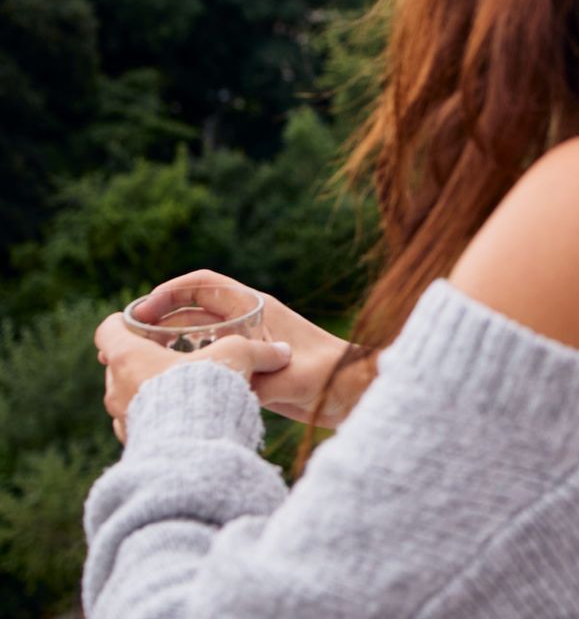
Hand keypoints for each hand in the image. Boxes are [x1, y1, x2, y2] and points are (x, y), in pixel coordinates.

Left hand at [95, 314, 290, 442]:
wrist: (191, 448)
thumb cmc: (207, 392)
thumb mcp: (237, 356)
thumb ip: (259, 350)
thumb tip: (283, 352)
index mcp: (129, 356)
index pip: (109, 328)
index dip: (129, 321)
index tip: (150, 322)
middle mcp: (115, 386)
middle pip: (120, 361)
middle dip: (146, 357)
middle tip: (177, 356)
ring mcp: (121, 417)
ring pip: (129, 394)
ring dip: (151, 389)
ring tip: (184, 391)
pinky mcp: (132, 442)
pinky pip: (139, 423)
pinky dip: (157, 418)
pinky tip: (185, 419)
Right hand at [123, 271, 369, 427]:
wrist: (356, 392)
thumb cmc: (332, 378)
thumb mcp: (294, 378)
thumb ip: (259, 380)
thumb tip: (222, 389)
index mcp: (258, 309)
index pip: (205, 284)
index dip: (170, 292)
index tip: (140, 311)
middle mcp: (248, 322)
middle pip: (192, 308)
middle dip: (157, 319)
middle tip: (123, 339)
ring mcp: (247, 344)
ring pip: (196, 335)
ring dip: (166, 342)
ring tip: (134, 361)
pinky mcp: (248, 368)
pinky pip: (206, 360)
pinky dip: (184, 364)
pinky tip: (165, 384)